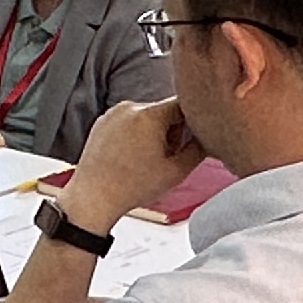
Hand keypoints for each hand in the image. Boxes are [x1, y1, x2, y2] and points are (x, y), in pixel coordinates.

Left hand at [63, 95, 199, 225]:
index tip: (191, 141)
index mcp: (149, 115)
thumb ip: (199, 150)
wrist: (93, 197)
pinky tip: (130, 157)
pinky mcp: (102, 122)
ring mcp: (113, 113)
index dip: (192, 123)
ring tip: (146, 160)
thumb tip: (209, 137)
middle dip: (171, 131)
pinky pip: (128, 122)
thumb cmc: (132, 187)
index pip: (184, 104)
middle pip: (164, 111)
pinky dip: (134, 135)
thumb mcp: (176, 172)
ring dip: (153, 133)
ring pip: (146, 117)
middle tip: (166, 158)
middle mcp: (130, 107)